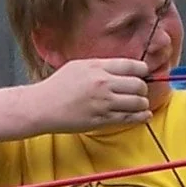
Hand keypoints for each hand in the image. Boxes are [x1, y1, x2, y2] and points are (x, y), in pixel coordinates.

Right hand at [35, 56, 156, 130]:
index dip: (143, 70)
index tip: (143, 74)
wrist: (42, 107)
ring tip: (139, 104)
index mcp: (98, 67)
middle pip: (139, 85)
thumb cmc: (58, 86)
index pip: (132, 66)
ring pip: (138, 103)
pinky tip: (143, 115)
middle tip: (139, 91)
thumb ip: (102, 66)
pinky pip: (129, 118)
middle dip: (143, 89)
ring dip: (142, 104)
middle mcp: (103, 84)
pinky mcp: (102, 120)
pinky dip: (140, 117)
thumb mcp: (79, 66)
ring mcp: (104, 103)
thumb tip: (123, 68)